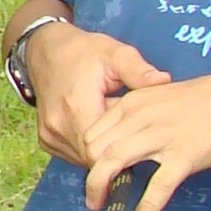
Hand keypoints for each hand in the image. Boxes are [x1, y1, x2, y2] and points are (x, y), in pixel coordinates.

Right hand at [20, 22, 171, 165]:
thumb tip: (165, 82)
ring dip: (103, 149)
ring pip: (84, 160)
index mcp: (76, 107)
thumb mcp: (116, 54)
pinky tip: (99, 127)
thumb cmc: (84, 52)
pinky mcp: (47, 140)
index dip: (125, 146)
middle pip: (95, 159)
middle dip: (116, 148)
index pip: (103, 151)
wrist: (46, 50)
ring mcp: (49, 136)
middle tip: (131, 128)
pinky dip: (90, 147)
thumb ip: (139, 71)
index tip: (140, 133)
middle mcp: (58, 127)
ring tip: (115, 125)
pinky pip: (74, 155)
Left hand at [80, 67, 210, 210]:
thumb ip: (139, 114)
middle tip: (94, 193)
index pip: (92, 131)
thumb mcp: (162, 96)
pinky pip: (157, 186)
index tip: (92, 171)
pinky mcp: (185, 155)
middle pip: (95, 148)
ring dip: (100, 188)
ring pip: (113, 162)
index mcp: (133, 102)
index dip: (86, 155)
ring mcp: (162, 136)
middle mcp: (141, 117)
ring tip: (98, 207)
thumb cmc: (209, 98)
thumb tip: (123, 137)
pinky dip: (145, 207)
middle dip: (89, 173)